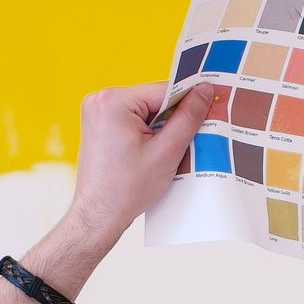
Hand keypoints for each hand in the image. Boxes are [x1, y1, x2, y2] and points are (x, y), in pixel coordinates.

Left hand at [63, 81, 212, 240]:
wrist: (99, 214)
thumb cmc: (126, 189)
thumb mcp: (167, 151)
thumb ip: (188, 117)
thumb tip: (204, 89)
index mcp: (113, 101)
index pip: (164, 91)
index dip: (188, 103)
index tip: (207, 113)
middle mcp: (100, 99)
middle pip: (153, 99)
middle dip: (172, 118)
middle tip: (186, 141)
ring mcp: (96, 111)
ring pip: (145, 110)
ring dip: (160, 127)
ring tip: (164, 152)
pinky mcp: (98, 123)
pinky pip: (132, 118)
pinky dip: (147, 132)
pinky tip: (152, 152)